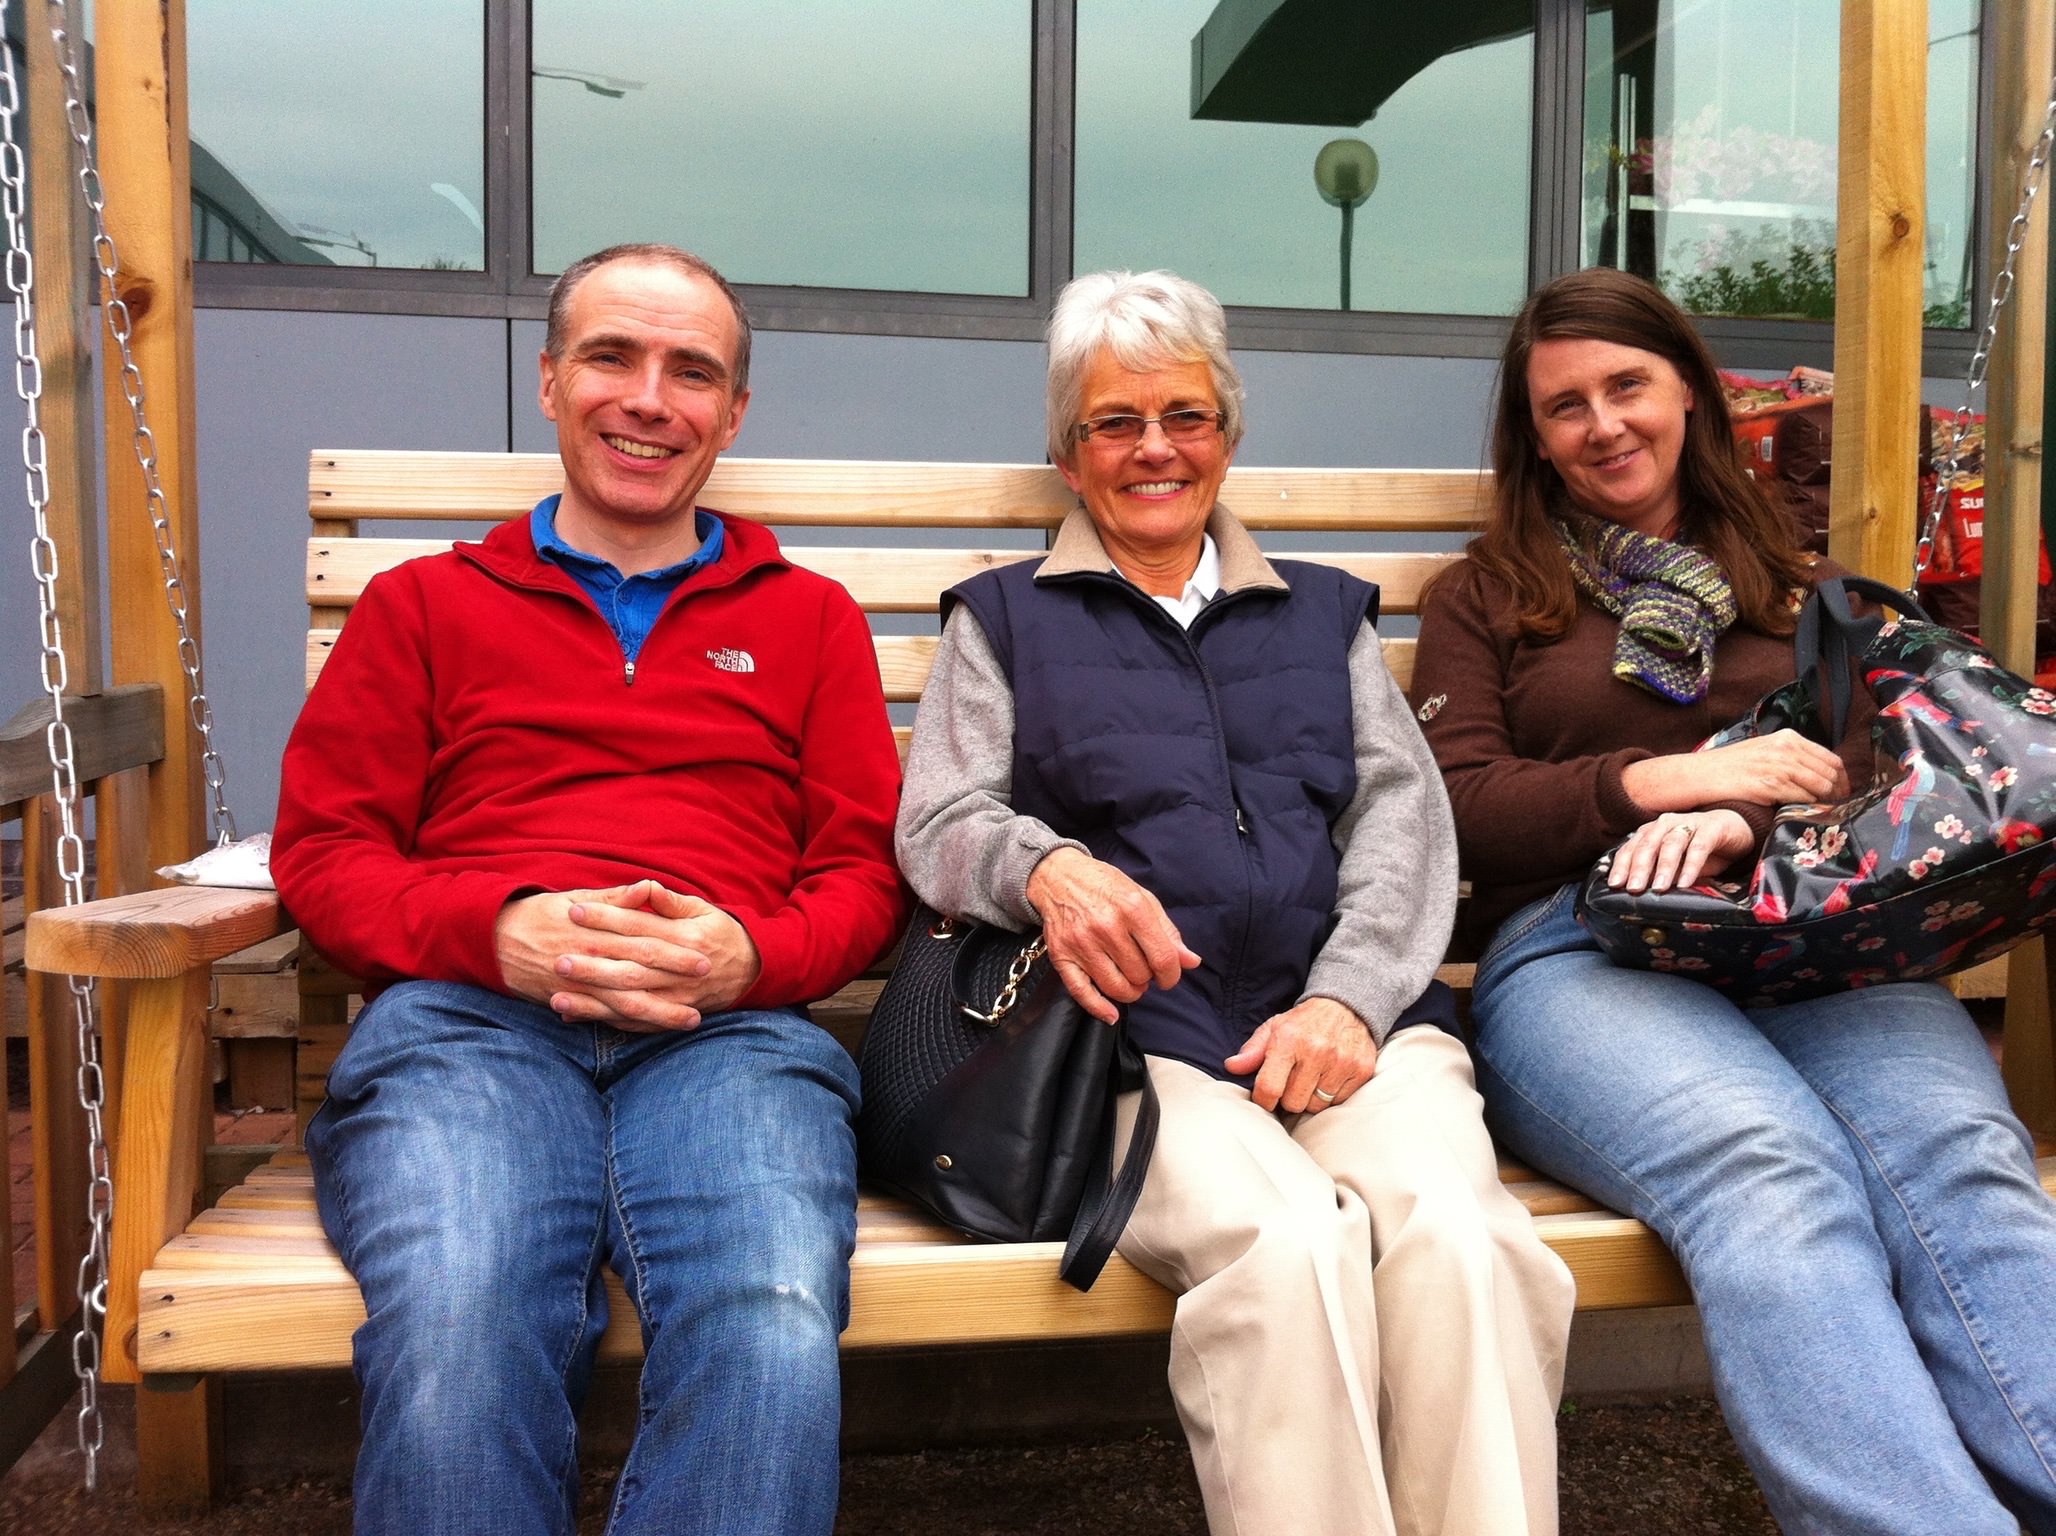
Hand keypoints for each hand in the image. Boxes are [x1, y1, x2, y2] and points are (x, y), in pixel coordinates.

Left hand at [555, 881, 762, 1027]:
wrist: (751, 972)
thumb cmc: (719, 934)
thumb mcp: (702, 910)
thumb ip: (670, 902)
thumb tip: (644, 886)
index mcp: (686, 938)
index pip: (640, 927)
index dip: (607, 918)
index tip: (574, 911)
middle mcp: (680, 971)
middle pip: (631, 967)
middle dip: (593, 965)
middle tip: (558, 959)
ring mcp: (675, 998)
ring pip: (630, 1000)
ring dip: (592, 1000)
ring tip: (558, 996)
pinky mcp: (670, 1016)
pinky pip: (635, 1022)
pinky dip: (604, 1020)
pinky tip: (575, 1015)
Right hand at [1025, 848, 1199, 1024]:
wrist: (1058, 876)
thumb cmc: (1105, 886)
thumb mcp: (1143, 898)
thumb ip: (1168, 931)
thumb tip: (1191, 962)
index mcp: (1132, 909)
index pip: (1162, 958)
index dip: (1172, 975)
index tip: (1168, 976)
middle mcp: (1106, 927)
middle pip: (1140, 975)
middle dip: (1147, 978)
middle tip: (1142, 967)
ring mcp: (1081, 943)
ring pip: (1116, 988)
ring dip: (1130, 992)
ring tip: (1130, 980)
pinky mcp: (1061, 955)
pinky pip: (1082, 992)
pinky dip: (1099, 1009)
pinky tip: (1111, 1014)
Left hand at [1223, 997, 1378, 1113]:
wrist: (1347, 1007)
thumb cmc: (1304, 1023)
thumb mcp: (1274, 1029)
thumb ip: (1252, 1050)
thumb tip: (1232, 1067)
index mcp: (1288, 1041)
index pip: (1269, 1088)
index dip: (1263, 1100)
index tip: (1266, 1098)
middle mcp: (1316, 1051)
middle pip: (1293, 1102)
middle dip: (1289, 1097)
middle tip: (1293, 1081)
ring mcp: (1340, 1062)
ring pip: (1316, 1105)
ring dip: (1311, 1097)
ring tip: (1311, 1078)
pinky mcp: (1360, 1070)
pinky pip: (1338, 1101)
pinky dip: (1331, 1095)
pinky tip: (1329, 1077)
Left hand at [1607, 809, 1754, 894]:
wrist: (1733, 829)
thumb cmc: (1698, 848)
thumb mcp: (1675, 864)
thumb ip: (1659, 875)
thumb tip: (1641, 897)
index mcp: (1651, 832)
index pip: (1631, 848)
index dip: (1621, 866)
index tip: (1614, 884)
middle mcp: (1666, 824)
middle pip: (1647, 845)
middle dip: (1638, 868)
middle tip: (1633, 888)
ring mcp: (1688, 823)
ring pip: (1671, 844)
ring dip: (1664, 867)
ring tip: (1659, 887)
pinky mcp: (1711, 828)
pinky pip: (1699, 847)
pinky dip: (1691, 865)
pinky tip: (1686, 882)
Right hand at [1622, 729, 1848, 811]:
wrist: (1699, 775)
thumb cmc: (1728, 768)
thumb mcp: (1762, 753)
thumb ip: (1789, 758)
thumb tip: (1817, 777)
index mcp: (1787, 738)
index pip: (1831, 759)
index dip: (1842, 780)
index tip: (1841, 796)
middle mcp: (1786, 748)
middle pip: (1831, 773)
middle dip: (1838, 794)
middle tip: (1835, 810)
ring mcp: (1778, 765)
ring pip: (1821, 786)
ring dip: (1825, 803)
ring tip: (1822, 815)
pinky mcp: (1769, 783)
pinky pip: (1802, 797)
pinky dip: (1807, 807)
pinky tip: (1804, 814)